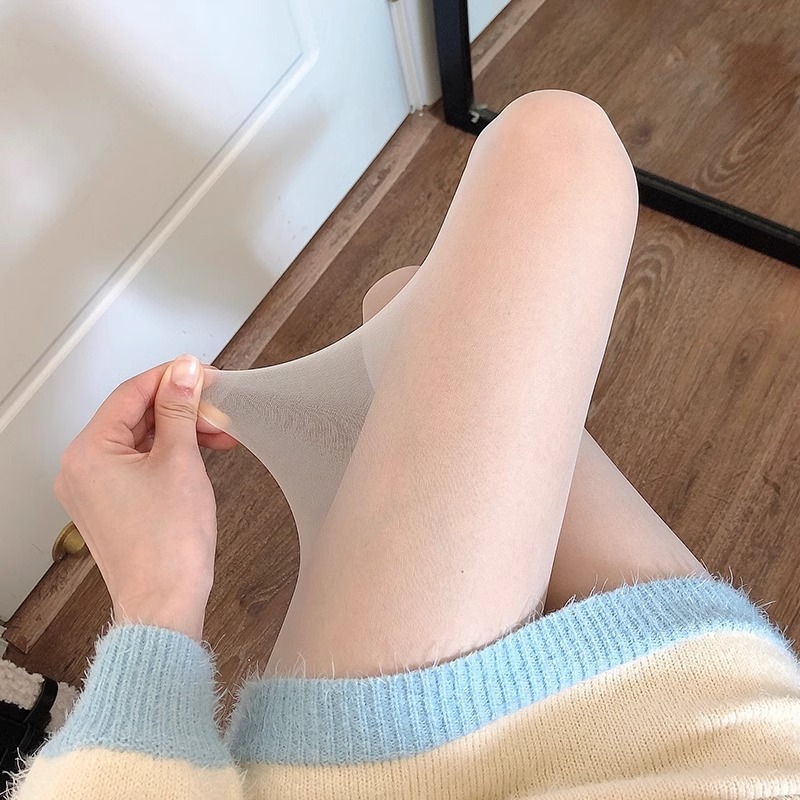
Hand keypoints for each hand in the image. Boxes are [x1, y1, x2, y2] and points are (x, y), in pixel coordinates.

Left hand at [53, 356, 237, 641]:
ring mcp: (94, 488)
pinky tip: (200, 452)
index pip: (131, 393)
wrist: (166, 602)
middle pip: (135, 415)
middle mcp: (81, 468)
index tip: (203, 374)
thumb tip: (183, 371)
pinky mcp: (111, 503)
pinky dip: (170, 454)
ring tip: (220, 433)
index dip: (172, 379)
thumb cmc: (168, 546)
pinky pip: (139, 463)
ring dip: (180, 431)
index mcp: (88, 452)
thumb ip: (179, 409)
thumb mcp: (180, 460)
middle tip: (219, 408)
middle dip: (181, 409)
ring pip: (140, 439)